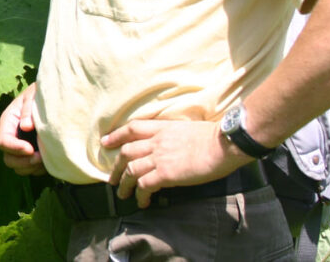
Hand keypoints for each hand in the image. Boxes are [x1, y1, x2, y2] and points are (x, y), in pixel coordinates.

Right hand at [0, 82, 46, 175]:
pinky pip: (31, 170)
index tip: (31, 148)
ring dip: (31, 168)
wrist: (55, 97)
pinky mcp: (33, 154)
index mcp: (8, 122)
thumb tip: (25, 126)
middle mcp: (13, 136)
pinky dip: (39, 169)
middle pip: (8, 159)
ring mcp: (22, 147)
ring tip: (45, 158)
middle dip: (23, 161)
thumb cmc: (42, 94)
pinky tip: (49, 159)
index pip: (3, 141)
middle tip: (40, 157)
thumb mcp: (34, 95)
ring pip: (18, 167)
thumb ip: (28, 109)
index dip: (15, 148)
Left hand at [102, 119, 251, 207]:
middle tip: (111, 178)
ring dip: (124, 184)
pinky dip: (140, 194)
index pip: (132, 129)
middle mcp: (156, 142)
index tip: (105, 142)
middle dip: (115, 166)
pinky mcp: (166, 173)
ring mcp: (159, 157)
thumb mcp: (186, 129)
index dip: (116, 136)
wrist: (224, 144)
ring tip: (122, 194)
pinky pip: (145, 185)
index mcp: (162, 128)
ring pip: (131, 170)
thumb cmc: (213, 137)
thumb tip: (170, 146)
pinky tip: (142, 202)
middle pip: (126, 152)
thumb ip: (172, 136)